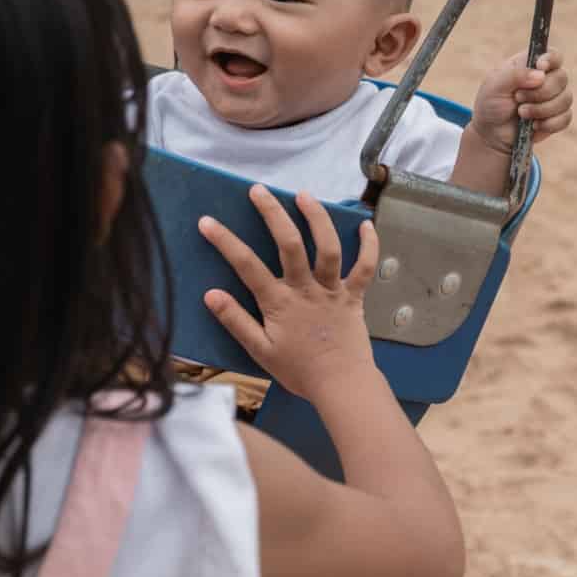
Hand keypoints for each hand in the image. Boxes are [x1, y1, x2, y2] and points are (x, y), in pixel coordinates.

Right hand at [198, 187, 379, 399]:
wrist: (341, 386)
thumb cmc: (298, 371)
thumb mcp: (260, 351)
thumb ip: (236, 321)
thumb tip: (210, 295)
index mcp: (279, 303)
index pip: (246, 266)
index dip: (225, 241)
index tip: (207, 221)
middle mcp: (306, 290)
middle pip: (290, 245)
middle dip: (273, 214)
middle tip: (259, 190)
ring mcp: (332, 291)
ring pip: (328, 248)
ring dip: (317, 218)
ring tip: (304, 195)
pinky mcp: (354, 296)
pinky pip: (365, 267)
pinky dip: (369, 245)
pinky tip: (366, 224)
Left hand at [469, 49, 573, 154]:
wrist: (492, 133)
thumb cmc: (491, 104)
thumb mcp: (495, 86)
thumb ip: (515, 75)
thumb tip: (541, 75)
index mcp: (531, 65)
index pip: (553, 55)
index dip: (551, 59)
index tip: (540, 67)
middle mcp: (547, 79)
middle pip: (561, 78)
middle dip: (540, 92)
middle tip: (518, 98)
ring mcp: (554, 98)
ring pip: (566, 99)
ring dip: (542, 109)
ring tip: (521, 113)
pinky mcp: (558, 117)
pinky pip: (566, 118)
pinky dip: (549, 124)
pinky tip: (534, 126)